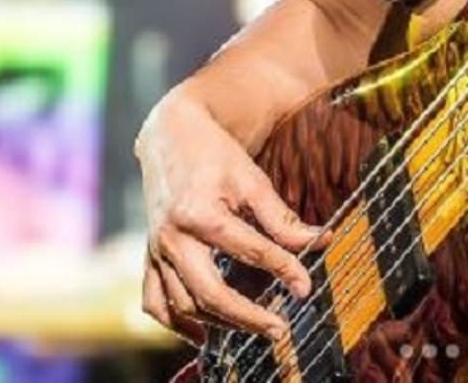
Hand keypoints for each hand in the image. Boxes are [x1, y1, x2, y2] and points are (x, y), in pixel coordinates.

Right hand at [137, 90, 323, 343]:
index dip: (283, 269)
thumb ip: (280, 216)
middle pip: (209, 292)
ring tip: (253, 327)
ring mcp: (156, 251)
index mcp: (201, 213)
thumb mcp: (251, 178)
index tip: (306, 287)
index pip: (250, 251)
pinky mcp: (148, 256)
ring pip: (182, 304)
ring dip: (218, 322)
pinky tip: (202, 332)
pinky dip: (175, 322)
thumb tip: (319, 241)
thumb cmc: (215, 155)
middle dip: (246, 316)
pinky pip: (154, 301)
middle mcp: (173, 238)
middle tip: (279, 328)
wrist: (170, 137)